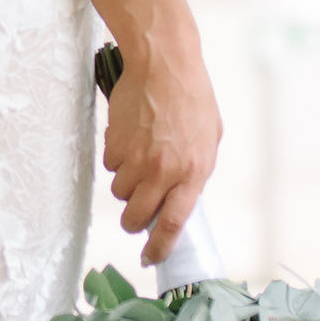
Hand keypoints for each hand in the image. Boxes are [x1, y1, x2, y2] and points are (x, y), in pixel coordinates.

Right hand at [102, 37, 220, 268]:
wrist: (164, 63)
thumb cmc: (192, 98)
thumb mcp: (209, 140)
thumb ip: (196, 172)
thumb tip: (181, 198)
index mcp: (193, 173)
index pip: (172, 224)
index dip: (158, 248)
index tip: (150, 257)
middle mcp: (164, 171)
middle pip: (136, 216)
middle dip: (132, 219)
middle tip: (135, 208)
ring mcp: (137, 158)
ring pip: (120, 192)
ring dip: (126, 183)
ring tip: (139, 157)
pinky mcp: (116, 143)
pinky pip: (110, 166)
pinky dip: (117, 158)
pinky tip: (130, 137)